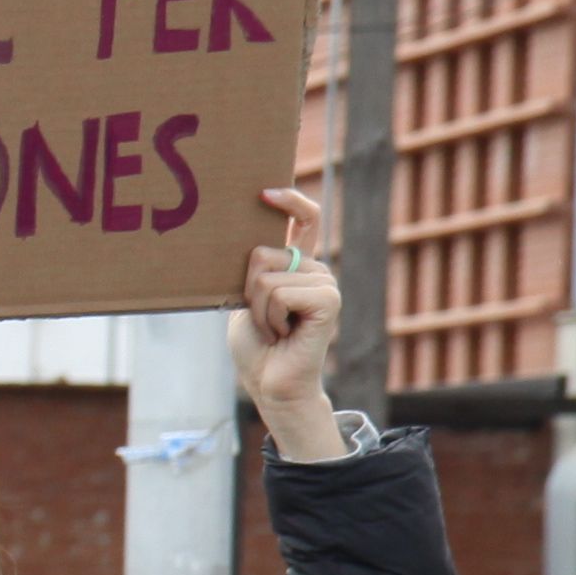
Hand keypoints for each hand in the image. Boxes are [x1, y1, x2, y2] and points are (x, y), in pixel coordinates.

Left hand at [229, 182, 351, 458]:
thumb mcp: (246, 299)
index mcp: (298, 266)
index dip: (290, 201)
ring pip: (266, 276)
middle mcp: (316, 270)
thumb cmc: (256, 344)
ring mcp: (326, 284)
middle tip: (262, 318)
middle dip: (247, 290)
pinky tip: (283, 333)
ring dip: (257, 309)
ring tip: (273, 328)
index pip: (306, 219)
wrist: (270, 382)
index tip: (264, 191)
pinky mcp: (329, 301)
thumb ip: (253, 270)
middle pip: (262, 253)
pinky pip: (279, 292)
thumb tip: (247, 242)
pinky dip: (269, 317)